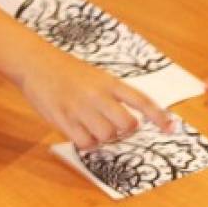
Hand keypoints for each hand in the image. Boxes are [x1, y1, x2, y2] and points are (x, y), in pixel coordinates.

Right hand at [19, 46, 172, 149]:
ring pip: (107, 136)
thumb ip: (113, 96)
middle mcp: (97, 95)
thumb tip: (131, 122)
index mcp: (109, 82)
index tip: (171, 128)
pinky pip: (85, 143)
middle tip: (115, 127)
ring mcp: (80, 108)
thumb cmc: (69, 71)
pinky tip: (80, 132)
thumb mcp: (97, 76)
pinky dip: (87, 143)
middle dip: (125, 131)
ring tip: (92, 126)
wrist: (36, 63)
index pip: (141, 100)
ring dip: (104, 138)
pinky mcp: (63, 119)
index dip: (159, 116)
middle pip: (127, 125)